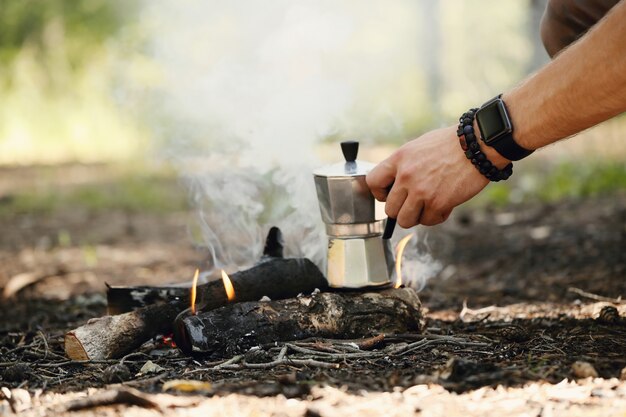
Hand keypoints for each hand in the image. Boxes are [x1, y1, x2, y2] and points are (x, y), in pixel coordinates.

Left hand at [366, 126, 504, 226]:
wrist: (478, 144)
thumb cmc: (451, 144)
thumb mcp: (418, 147)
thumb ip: (403, 165)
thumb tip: (394, 185)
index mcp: (399, 159)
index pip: (372, 183)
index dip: (380, 193)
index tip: (390, 195)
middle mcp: (406, 176)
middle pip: (389, 209)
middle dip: (401, 210)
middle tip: (414, 203)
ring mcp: (421, 191)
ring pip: (405, 220)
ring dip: (417, 217)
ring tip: (428, 206)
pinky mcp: (438, 203)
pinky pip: (429, 221)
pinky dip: (436, 217)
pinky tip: (444, 204)